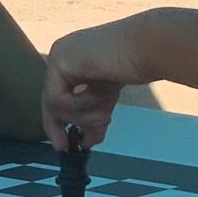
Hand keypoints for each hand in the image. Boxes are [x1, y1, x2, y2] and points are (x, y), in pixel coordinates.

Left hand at [42, 16, 155, 148]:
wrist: (147, 49)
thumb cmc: (135, 65)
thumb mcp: (106, 97)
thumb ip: (94, 114)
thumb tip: (86, 141)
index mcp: (71, 60)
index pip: (57, 96)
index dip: (61, 123)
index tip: (66, 144)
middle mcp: (62, 55)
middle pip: (50, 100)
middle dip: (61, 127)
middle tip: (67, 147)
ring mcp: (60, 55)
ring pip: (54, 103)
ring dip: (82, 118)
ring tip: (105, 117)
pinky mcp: (62, 60)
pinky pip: (58, 98)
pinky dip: (79, 108)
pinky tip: (100, 102)